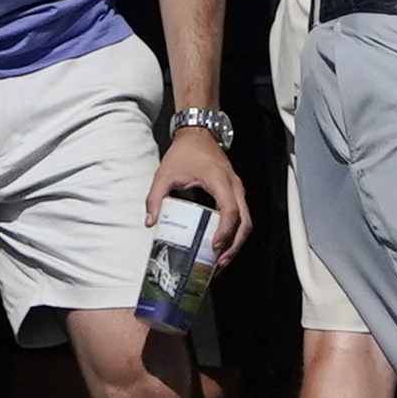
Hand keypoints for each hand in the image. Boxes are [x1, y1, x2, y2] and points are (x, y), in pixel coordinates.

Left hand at [151, 114, 250, 260]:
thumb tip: (150, 222)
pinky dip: (234, 233)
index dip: (225, 231)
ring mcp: (237, 190)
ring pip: (246, 222)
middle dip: (233, 246)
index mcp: (220, 181)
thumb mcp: (165, 173)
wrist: (198, 133)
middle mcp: (234, 187)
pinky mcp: (234, 193)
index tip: (214, 246)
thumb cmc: (185, 151)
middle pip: (245, 222)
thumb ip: (155, 197)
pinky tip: (221, 245)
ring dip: (235, 243)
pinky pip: (241, 217)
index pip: (230, 210)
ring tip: (220, 261)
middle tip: (218, 263)